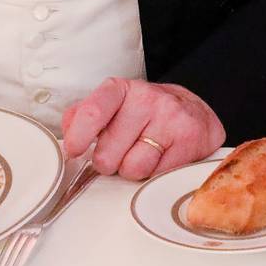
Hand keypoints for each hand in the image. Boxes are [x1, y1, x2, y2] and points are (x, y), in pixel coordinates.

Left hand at [61, 78, 224, 179]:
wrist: (197, 114)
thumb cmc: (148, 115)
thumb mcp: (116, 108)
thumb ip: (84, 117)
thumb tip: (67, 135)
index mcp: (122, 90)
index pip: (92, 112)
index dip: (78, 138)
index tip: (74, 151)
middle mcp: (147, 98)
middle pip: (107, 155)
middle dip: (111, 162)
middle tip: (125, 151)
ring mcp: (170, 117)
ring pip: (132, 169)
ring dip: (135, 170)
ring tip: (146, 154)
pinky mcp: (189, 138)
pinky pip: (156, 175)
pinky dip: (156, 174)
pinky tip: (163, 158)